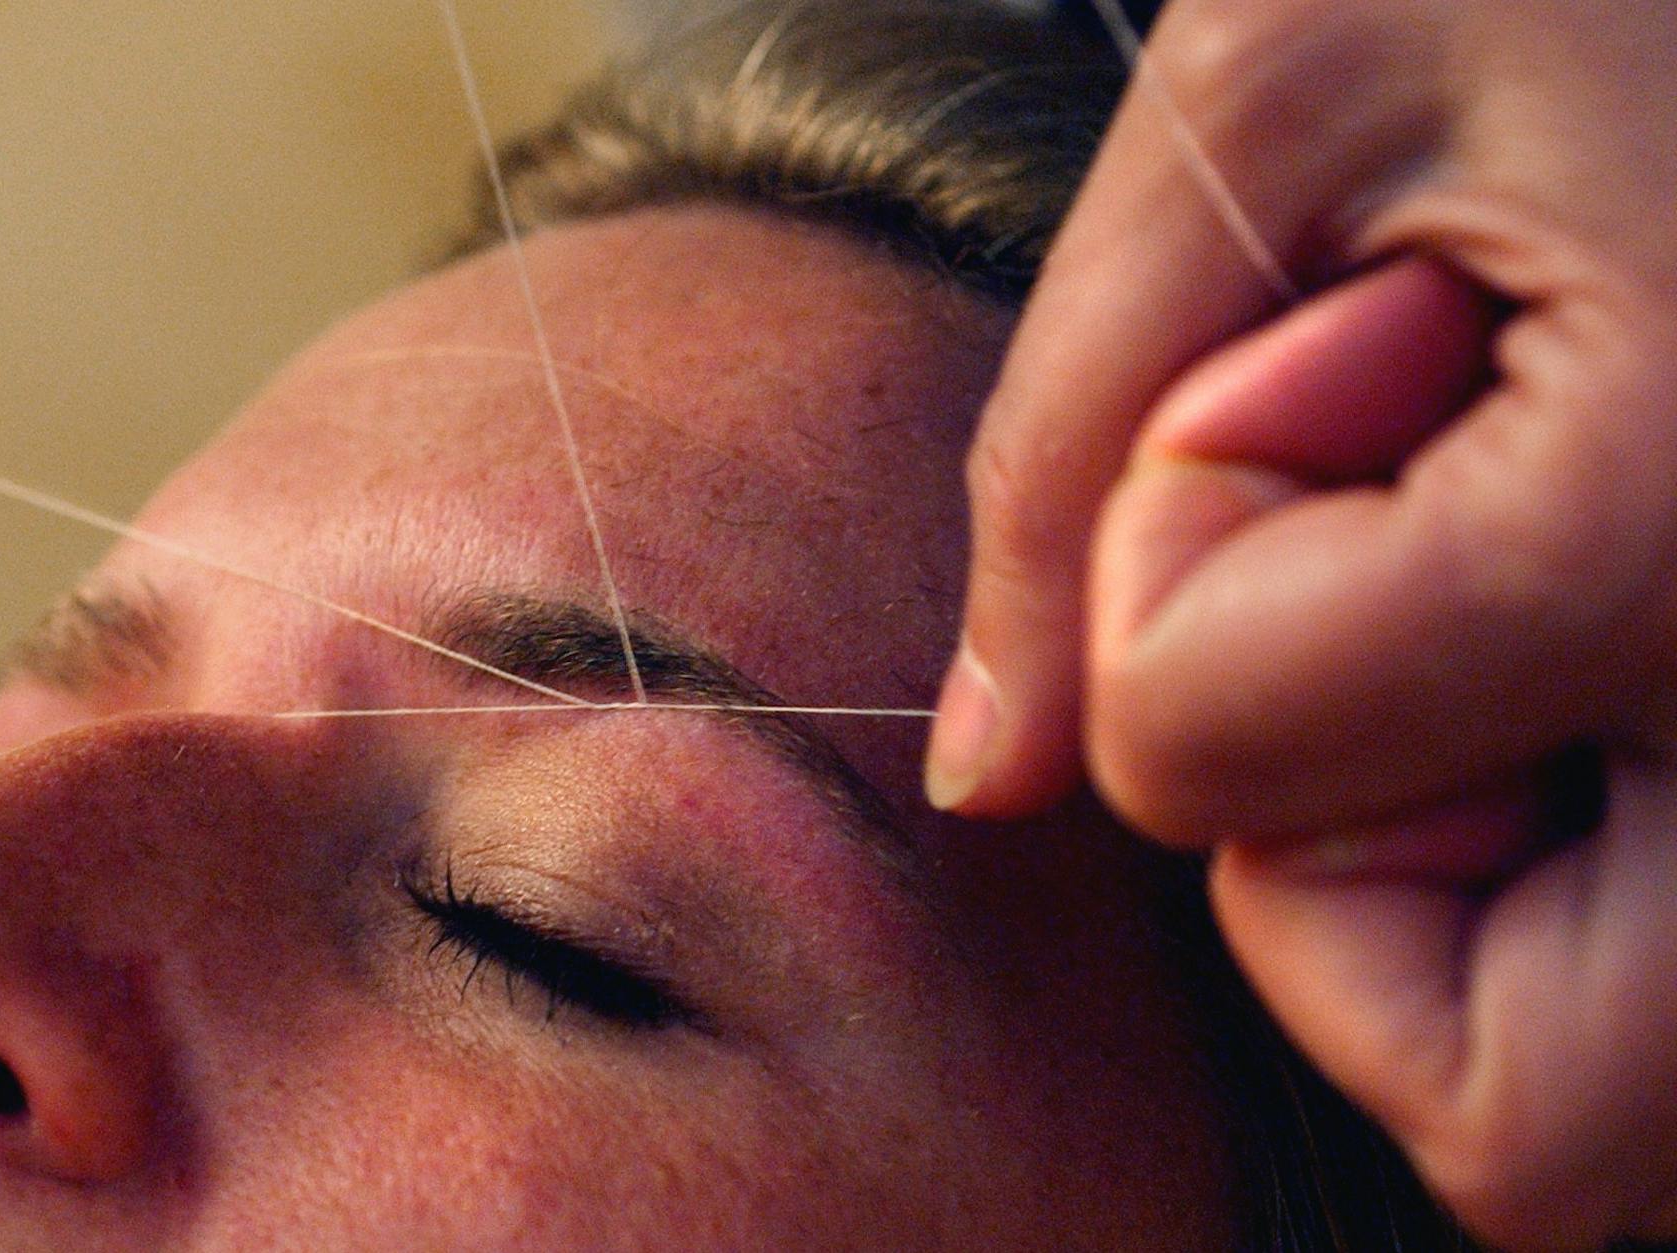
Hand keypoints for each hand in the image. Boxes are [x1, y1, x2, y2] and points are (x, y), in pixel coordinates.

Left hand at [925, 1, 1676, 1246]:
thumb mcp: (1273, 100)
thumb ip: (1072, 448)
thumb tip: (990, 784)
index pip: (1210, 759)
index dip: (1159, 578)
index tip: (1287, 376)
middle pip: (1527, 1132)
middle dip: (1348, 901)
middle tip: (1389, 627)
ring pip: (1639, 1128)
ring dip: (1498, 939)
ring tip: (1517, 637)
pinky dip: (1594, 913)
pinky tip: (1587, 677)